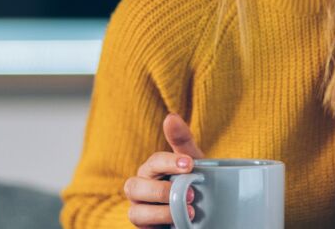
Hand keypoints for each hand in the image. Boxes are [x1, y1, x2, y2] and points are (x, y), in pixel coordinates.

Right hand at [125, 113, 204, 227]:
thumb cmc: (191, 182)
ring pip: (136, 212)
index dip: (170, 162)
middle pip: (134, 187)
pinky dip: (159, 224)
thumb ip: (182, 140)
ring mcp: (140, 210)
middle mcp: (139, 189)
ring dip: (161, 212)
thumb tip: (171, 116)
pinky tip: (179, 223)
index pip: (153, 162)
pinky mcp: (145, 228)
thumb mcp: (191, 161)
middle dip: (161, 190)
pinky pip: (143, 228)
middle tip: (190, 193)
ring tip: (189, 212)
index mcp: (150, 170)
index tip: (189, 164)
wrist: (200, 211)